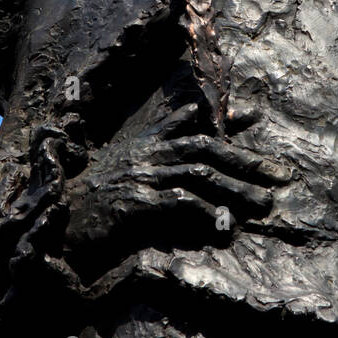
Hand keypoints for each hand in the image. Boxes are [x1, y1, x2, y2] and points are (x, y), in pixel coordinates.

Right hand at [60, 109, 289, 278]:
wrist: (59, 220)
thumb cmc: (94, 196)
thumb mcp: (125, 164)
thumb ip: (156, 144)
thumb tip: (188, 121)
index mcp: (146, 144)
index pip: (191, 124)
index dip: (224, 119)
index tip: (257, 115)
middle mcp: (148, 154)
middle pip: (206, 149)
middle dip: (245, 160)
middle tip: (279, 174)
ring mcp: (142, 176)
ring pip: (200, 175)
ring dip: (237, 189)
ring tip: (265, 203)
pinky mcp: (136, 203)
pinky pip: (179, 202)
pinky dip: (206, 211)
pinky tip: (226, 222)